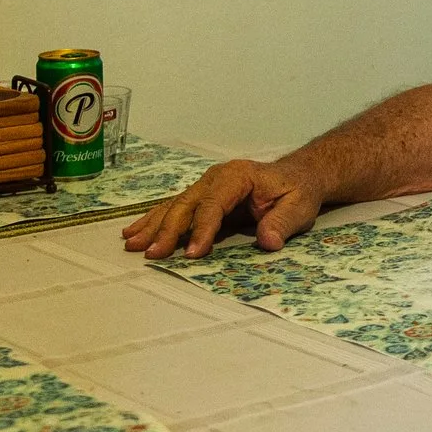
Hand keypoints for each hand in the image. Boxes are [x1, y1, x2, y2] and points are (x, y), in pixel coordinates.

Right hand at [121, 158, 324, 259]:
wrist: (298, 176)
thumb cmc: (298, 191)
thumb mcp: (298, 207)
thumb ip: (282, 223)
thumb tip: (268, 241)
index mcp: (237, 177)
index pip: (214, 205)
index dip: (202, 230)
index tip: (192, 253)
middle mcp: (216, 178)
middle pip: (186, 204)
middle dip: (167, 230)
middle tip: (153, 254)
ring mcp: (206, 186)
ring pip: (174, 206)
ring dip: (153, 226)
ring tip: (132, 244)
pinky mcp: (202, 197)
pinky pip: (174, 208)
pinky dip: (154, 220)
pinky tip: (134, 232)